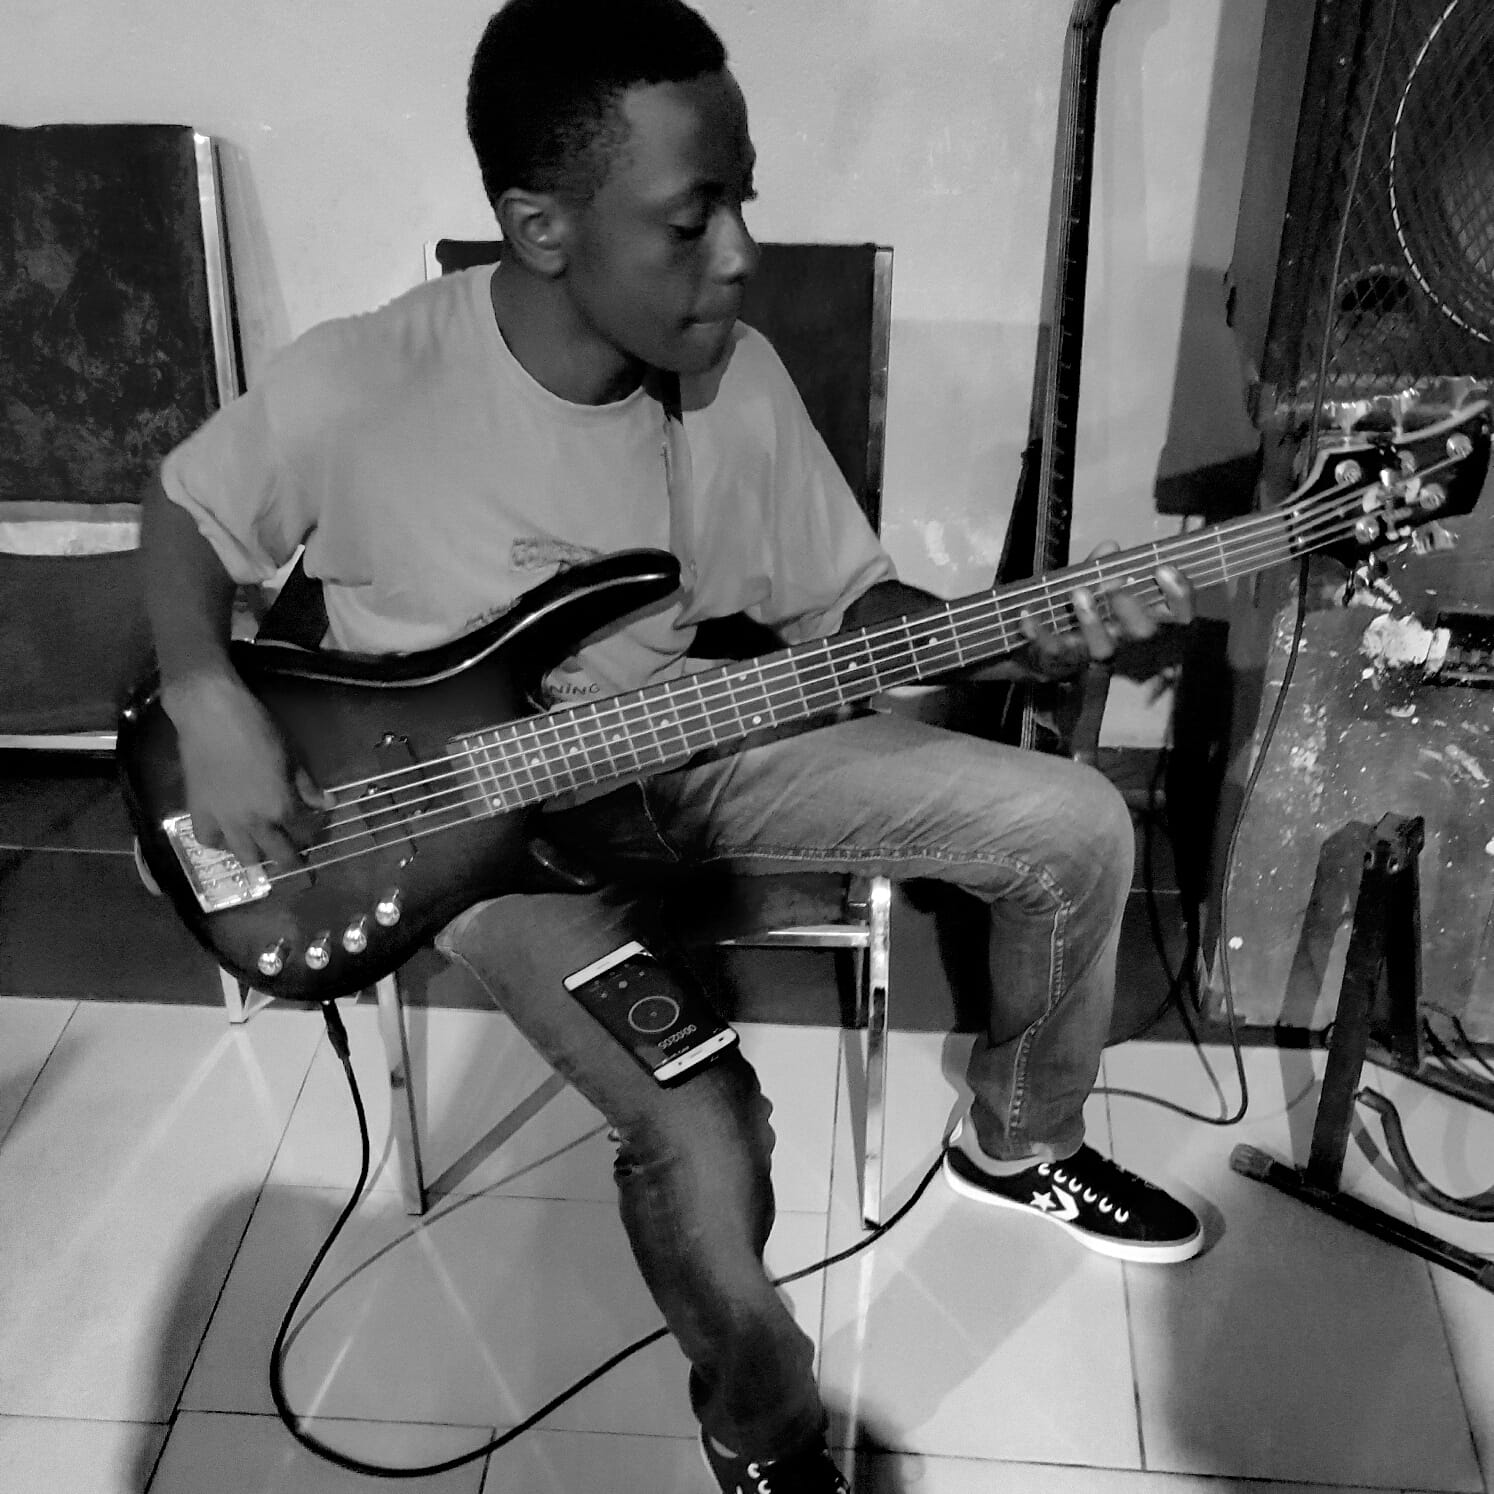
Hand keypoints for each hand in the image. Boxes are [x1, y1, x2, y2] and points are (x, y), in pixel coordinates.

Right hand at [164, 673, 330, 869]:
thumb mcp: (292, 755)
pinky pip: (209, 840)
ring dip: (257, 856)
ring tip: (264, 851)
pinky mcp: (198, 811)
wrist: (211, 715)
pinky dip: (220, 843)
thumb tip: (327, 803)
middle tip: (296, 860)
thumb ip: (307, 786)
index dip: (311, 833)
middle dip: (290, 859)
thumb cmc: (257, 729)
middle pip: (276, 853)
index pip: (302, 832)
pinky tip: (228, 837)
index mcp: (280, 806)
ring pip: (244, 855)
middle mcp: (254, 821)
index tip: (313, 831)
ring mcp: (224, 820)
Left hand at [1019, 542, 1192, 679]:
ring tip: (1079, 592)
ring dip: (1091, 619)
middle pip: (1143, 633)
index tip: (1164, 568)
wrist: (1036, 652)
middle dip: (1133, 607)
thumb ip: (1099, 567)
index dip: (1178, 595)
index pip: (1176, 615)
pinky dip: (1039, 631)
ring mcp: (1090, 654)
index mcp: (1137, 620)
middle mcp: (1121, 640)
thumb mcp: (1088, 584)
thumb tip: (1110, 547)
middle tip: (1118, 583)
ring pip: (1102, 647)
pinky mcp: (1058, 662)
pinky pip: (1051, 649)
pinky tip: (1028, 614)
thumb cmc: (1074, 614)